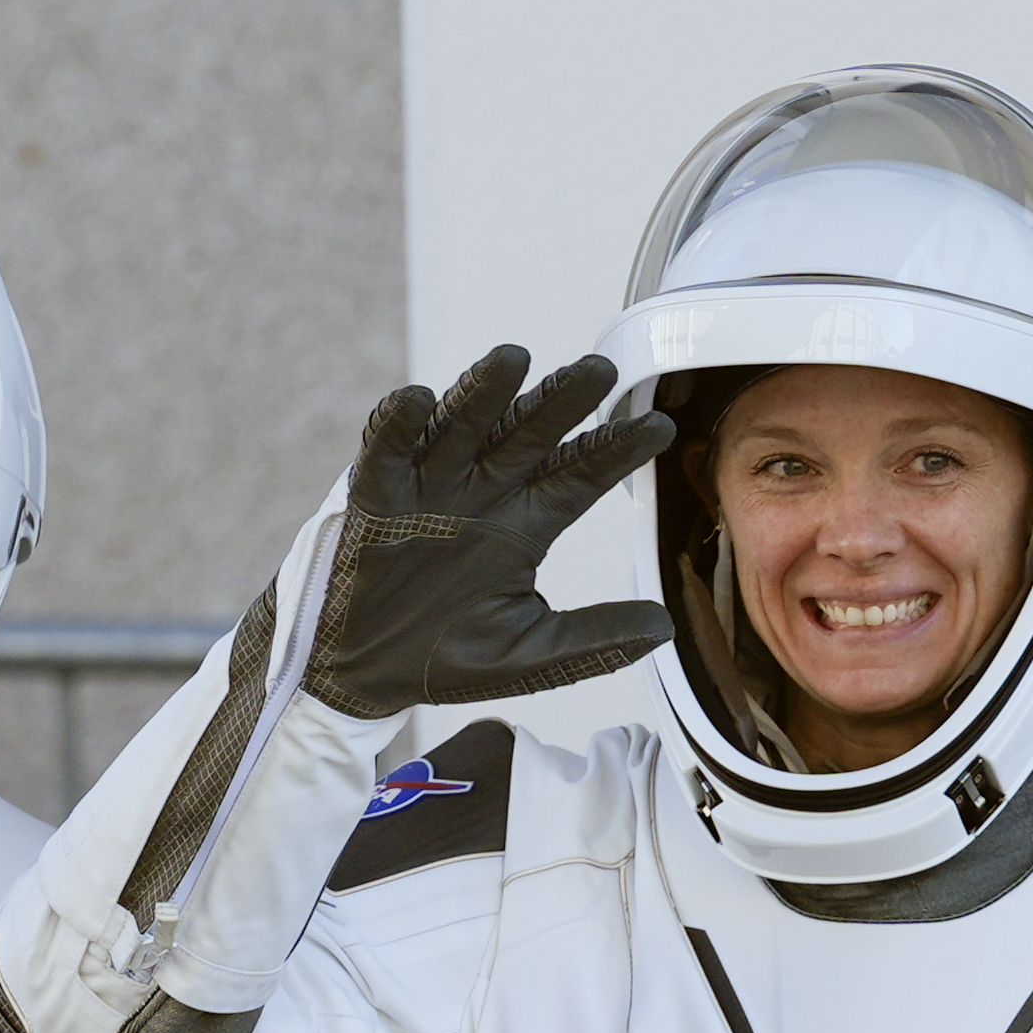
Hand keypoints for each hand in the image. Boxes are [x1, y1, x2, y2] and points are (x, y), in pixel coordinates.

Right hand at [301, 345, 679, 720]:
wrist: (368, 673)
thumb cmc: (448, 657)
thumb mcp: (534, 654)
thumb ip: (596, 639)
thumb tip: (664, 625)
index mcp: (525, 524)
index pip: (579, 476)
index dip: (616, 451)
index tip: (660, 427)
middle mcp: (482, 494)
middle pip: (529, 436)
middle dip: (563, 401)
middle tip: (600, 369)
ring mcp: (430, 488)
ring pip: (463, 427)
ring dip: (485, 392)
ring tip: (514, 358)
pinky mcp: (376, 495)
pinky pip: (387, 450)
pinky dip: (398, 424)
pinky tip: (418, 398)